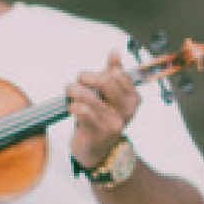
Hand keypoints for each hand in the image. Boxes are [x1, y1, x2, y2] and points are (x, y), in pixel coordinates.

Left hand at [67, 51, 139, 171]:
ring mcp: (114, 123)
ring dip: (73, 91)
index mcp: (133, 98)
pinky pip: (83, 111)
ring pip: (90, 95)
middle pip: (105, 81)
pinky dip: (73, 107)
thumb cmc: (101, 119)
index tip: (87, 80)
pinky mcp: (99, 133)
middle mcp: (127, 111)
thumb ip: (113, 73)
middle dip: (84, 78)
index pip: (116, 74)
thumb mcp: (110, 96)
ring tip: (70, 95)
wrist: (96, 152)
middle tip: (75, 85)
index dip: (97, 73)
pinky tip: (72, 110)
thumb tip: (115, 51)